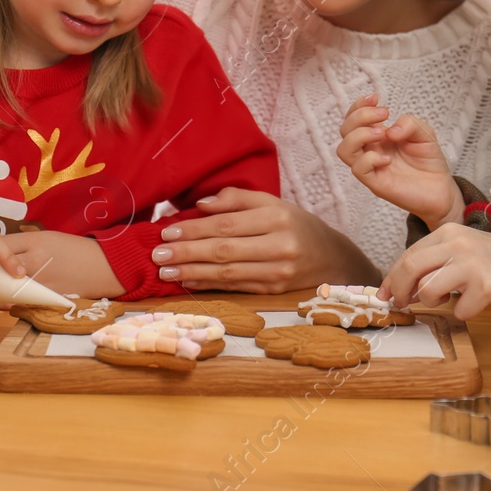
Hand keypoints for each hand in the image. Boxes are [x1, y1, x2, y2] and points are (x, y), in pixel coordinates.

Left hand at [1, 231, 124, 298]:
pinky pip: (22, 302)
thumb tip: (0, 250)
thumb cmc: (77, 250)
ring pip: (7, 288)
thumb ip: (25, 243)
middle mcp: (35, 260)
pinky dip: (11, 302)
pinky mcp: (47, 299)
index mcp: (35, 241)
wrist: (105, 267)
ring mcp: (40, 281)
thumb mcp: (50, 237)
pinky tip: (4, 302)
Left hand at [153, 188, 379, 292]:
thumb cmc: (296, 225)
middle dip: (187, 253)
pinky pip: (235, 287)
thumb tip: (200, 205)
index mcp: (277, 217)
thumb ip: (237, 199)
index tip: (168, 231)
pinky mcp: (273, 291)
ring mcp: (277, 272)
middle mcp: (279, 246)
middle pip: (224, 250)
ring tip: (165, 271)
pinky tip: (188, 283)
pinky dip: (209, 285)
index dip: (195, 229)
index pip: (227, 224)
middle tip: (158, 253)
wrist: (332, 258)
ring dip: (192, 273)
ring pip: (227, 273)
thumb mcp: (273, 203)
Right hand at [337, 94, 462, 227]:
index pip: (353, 118)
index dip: (358, 105)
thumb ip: (409, 123)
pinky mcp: (376, 183)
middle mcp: (370, 150)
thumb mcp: (424, 132)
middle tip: (384, 113)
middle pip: (344, 130)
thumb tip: (389, 131)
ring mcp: (371, 167)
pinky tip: (389, 159)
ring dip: (359, 135)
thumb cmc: (429, 160)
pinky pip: (358, 170)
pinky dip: (370, 159)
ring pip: (344, 150)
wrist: (441, 189)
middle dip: (360, 116)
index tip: (375, 98)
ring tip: (382, 134)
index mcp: (377, 136)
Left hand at [377, 223, 490, 320]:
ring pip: (428, 289)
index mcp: (448, 231)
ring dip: (432, 301)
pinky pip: (459, 310)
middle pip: (411, 268)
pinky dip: (464, 312)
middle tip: (402, 303)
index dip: (392, 277)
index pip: (408, 255)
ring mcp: (472, 265)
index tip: (385, 294)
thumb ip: (433, 261)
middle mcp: (458, 244)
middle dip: (400, 290)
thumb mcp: (461, 249)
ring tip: (447, 298)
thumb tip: (401, 286)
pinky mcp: (487, 287)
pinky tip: (474, 302)